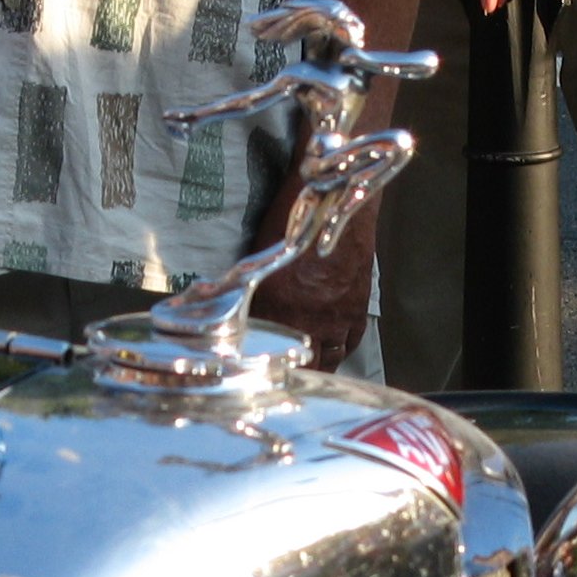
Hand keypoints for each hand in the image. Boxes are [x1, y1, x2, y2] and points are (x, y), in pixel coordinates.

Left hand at [248, 182, 375, 372]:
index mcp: (274, 309)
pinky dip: (341, 349)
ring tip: (309, 369)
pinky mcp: (357, 309)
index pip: (265, 353)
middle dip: (293, 375)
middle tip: (285, 379)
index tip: (254, 376)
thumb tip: (219, 310)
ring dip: (318, 366)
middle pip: (301, 366)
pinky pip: (351, 342)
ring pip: (329, 359)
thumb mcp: (257, 258)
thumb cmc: (290, 220)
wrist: (335, 198)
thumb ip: (245, 291)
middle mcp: (306, 321)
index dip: (260, 370)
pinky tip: (334, 347)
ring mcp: (335, 318)